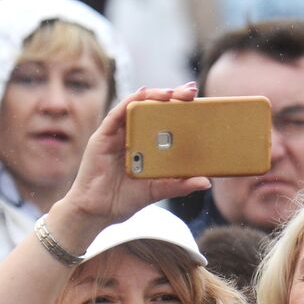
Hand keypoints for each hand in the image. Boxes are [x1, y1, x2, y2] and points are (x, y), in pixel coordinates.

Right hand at [51, 84, 210, 246]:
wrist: (96, 212)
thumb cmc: (123, 200)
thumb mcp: (157, 191)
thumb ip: (179, 185)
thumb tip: (206, 182)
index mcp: (144, 146)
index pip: (164, 122)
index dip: (179, 109)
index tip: (198, 101)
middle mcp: (131, 136)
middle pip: (152, 109)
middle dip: (172, 97)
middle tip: (191, 91)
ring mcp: (116, 135)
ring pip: (136, 106)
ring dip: (154, 96)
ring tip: (173, 93)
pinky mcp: (103, 136)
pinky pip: (117, 114)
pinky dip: (131, 102)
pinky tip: (144, 95)